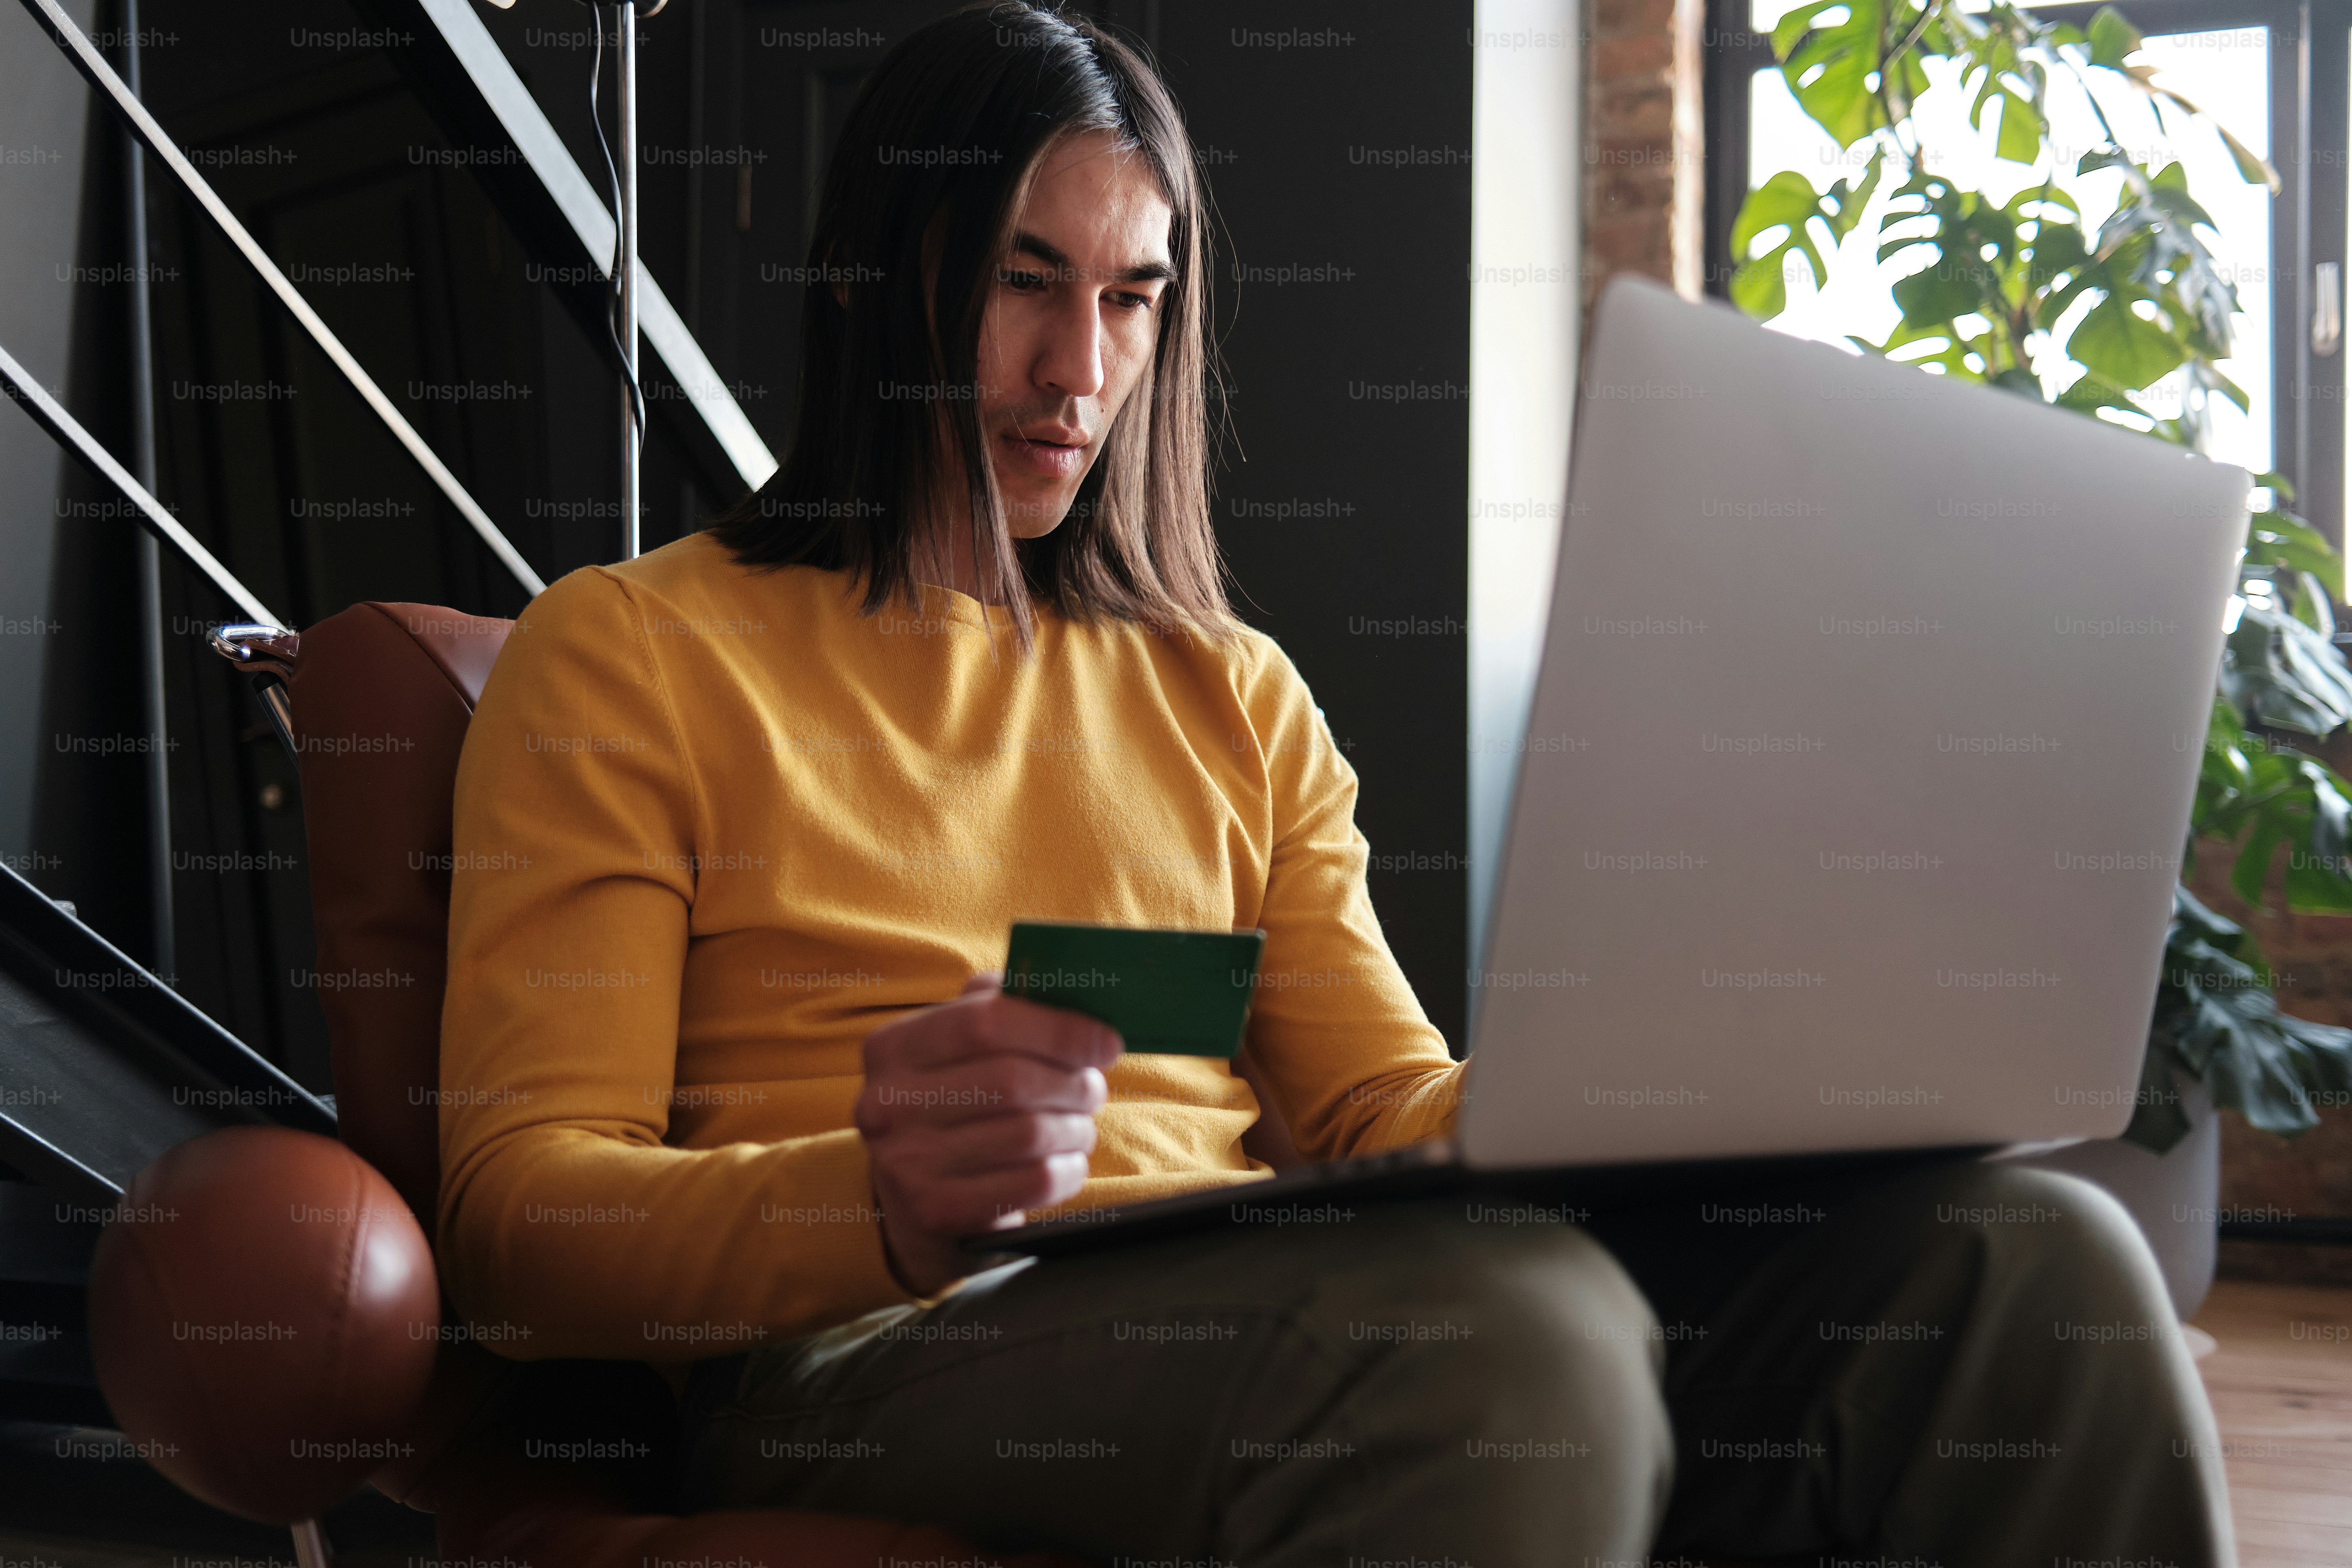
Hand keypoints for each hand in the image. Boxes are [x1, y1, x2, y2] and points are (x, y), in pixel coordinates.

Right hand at [856, 972, 1120, 1294]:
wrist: (914, 1201)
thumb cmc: (956, 1107)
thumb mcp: (959, 1052)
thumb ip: (998, 1010)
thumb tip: (1062, 990)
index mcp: (893, 1047)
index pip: (984, 1021)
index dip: (1057, 1028)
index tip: (1107, 1042)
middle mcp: (886, 1104)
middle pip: (1011, 1080)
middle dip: (1072, 1083)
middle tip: (1094, 1089)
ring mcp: (906, 1163)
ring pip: (1028, 1133)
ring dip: (1075, 1128)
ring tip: (1079, 1126)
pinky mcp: (936, 1211)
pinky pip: (1032, 1182)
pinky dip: (1068, 1169)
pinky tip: (1068, 1162)